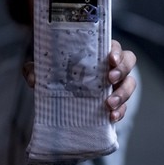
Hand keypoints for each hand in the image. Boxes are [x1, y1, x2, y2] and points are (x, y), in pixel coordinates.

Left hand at [22, 39, 137, 122]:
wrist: (58, 94)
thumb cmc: (56, 73)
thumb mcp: (44, 69)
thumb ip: (35, 69)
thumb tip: (33, 78)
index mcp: (98, 53)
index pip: (114, 46)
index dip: (116, 52)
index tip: (110, 59)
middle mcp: (111, 67)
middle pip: (129, 62)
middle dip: (122, 70)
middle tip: (109, 79)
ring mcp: (115, 85)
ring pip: (130, 84)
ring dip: (123, 94)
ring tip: (109, 104)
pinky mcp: (115, 102)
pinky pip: (124, 106)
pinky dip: (120, 112)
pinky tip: (111, 117)